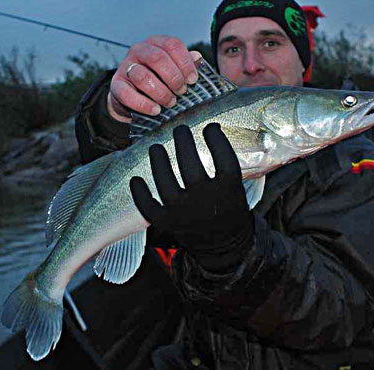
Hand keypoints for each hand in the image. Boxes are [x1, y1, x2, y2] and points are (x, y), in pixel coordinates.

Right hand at [108, 35, 200, 121]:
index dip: (185, 63)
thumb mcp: (173, 70)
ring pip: (142, 76)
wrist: (133, 98)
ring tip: (170, 102)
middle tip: (181, 91)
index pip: (172, 44)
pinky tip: (155, 110)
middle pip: (158, 58)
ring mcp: (125, 67)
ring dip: (161, 92)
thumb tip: (198, 57)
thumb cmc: (158, 81)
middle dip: (174, 78)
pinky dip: (144, 104)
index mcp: (155, 43)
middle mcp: (139, 51)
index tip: (193, 80)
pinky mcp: (116, 85)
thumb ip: (185, 63)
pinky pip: (127, 94)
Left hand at [130, 124, 253, 270]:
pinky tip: (136, 179)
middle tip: (180, 130)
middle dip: (183, 142)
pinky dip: (139, 193)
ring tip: (155, 148)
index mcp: (228, 190)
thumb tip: (215, 129)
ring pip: (165, 183)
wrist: (224, 245)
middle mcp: (206, 200)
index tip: (210, 128)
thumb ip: (227, 165)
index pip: (223, 157)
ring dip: (158, 161)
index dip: (216, 138)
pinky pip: (148, 207)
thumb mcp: (237, 189)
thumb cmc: (228, 208)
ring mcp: (184, 212)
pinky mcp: (167, 223)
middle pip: (190, 166)